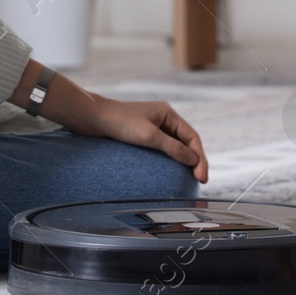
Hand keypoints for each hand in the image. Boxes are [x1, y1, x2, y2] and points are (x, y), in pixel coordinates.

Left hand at [62, 92, 209, 183]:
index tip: (202, 176)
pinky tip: (173, 170)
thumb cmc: (120, 123)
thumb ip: (172, 147)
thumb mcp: (149, 136)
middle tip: (201, 181)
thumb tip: (193, 160)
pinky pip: (164, 148)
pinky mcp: (143, 135)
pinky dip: (172, 158)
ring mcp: (154, 126)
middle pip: (187, 142)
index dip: (200, 157)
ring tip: (192, 178)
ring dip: (185, 161)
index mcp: (169, 114)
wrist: (94, 118)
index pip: (192, 137)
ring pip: (176, 145)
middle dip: (196, 161)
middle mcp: (164, 119)